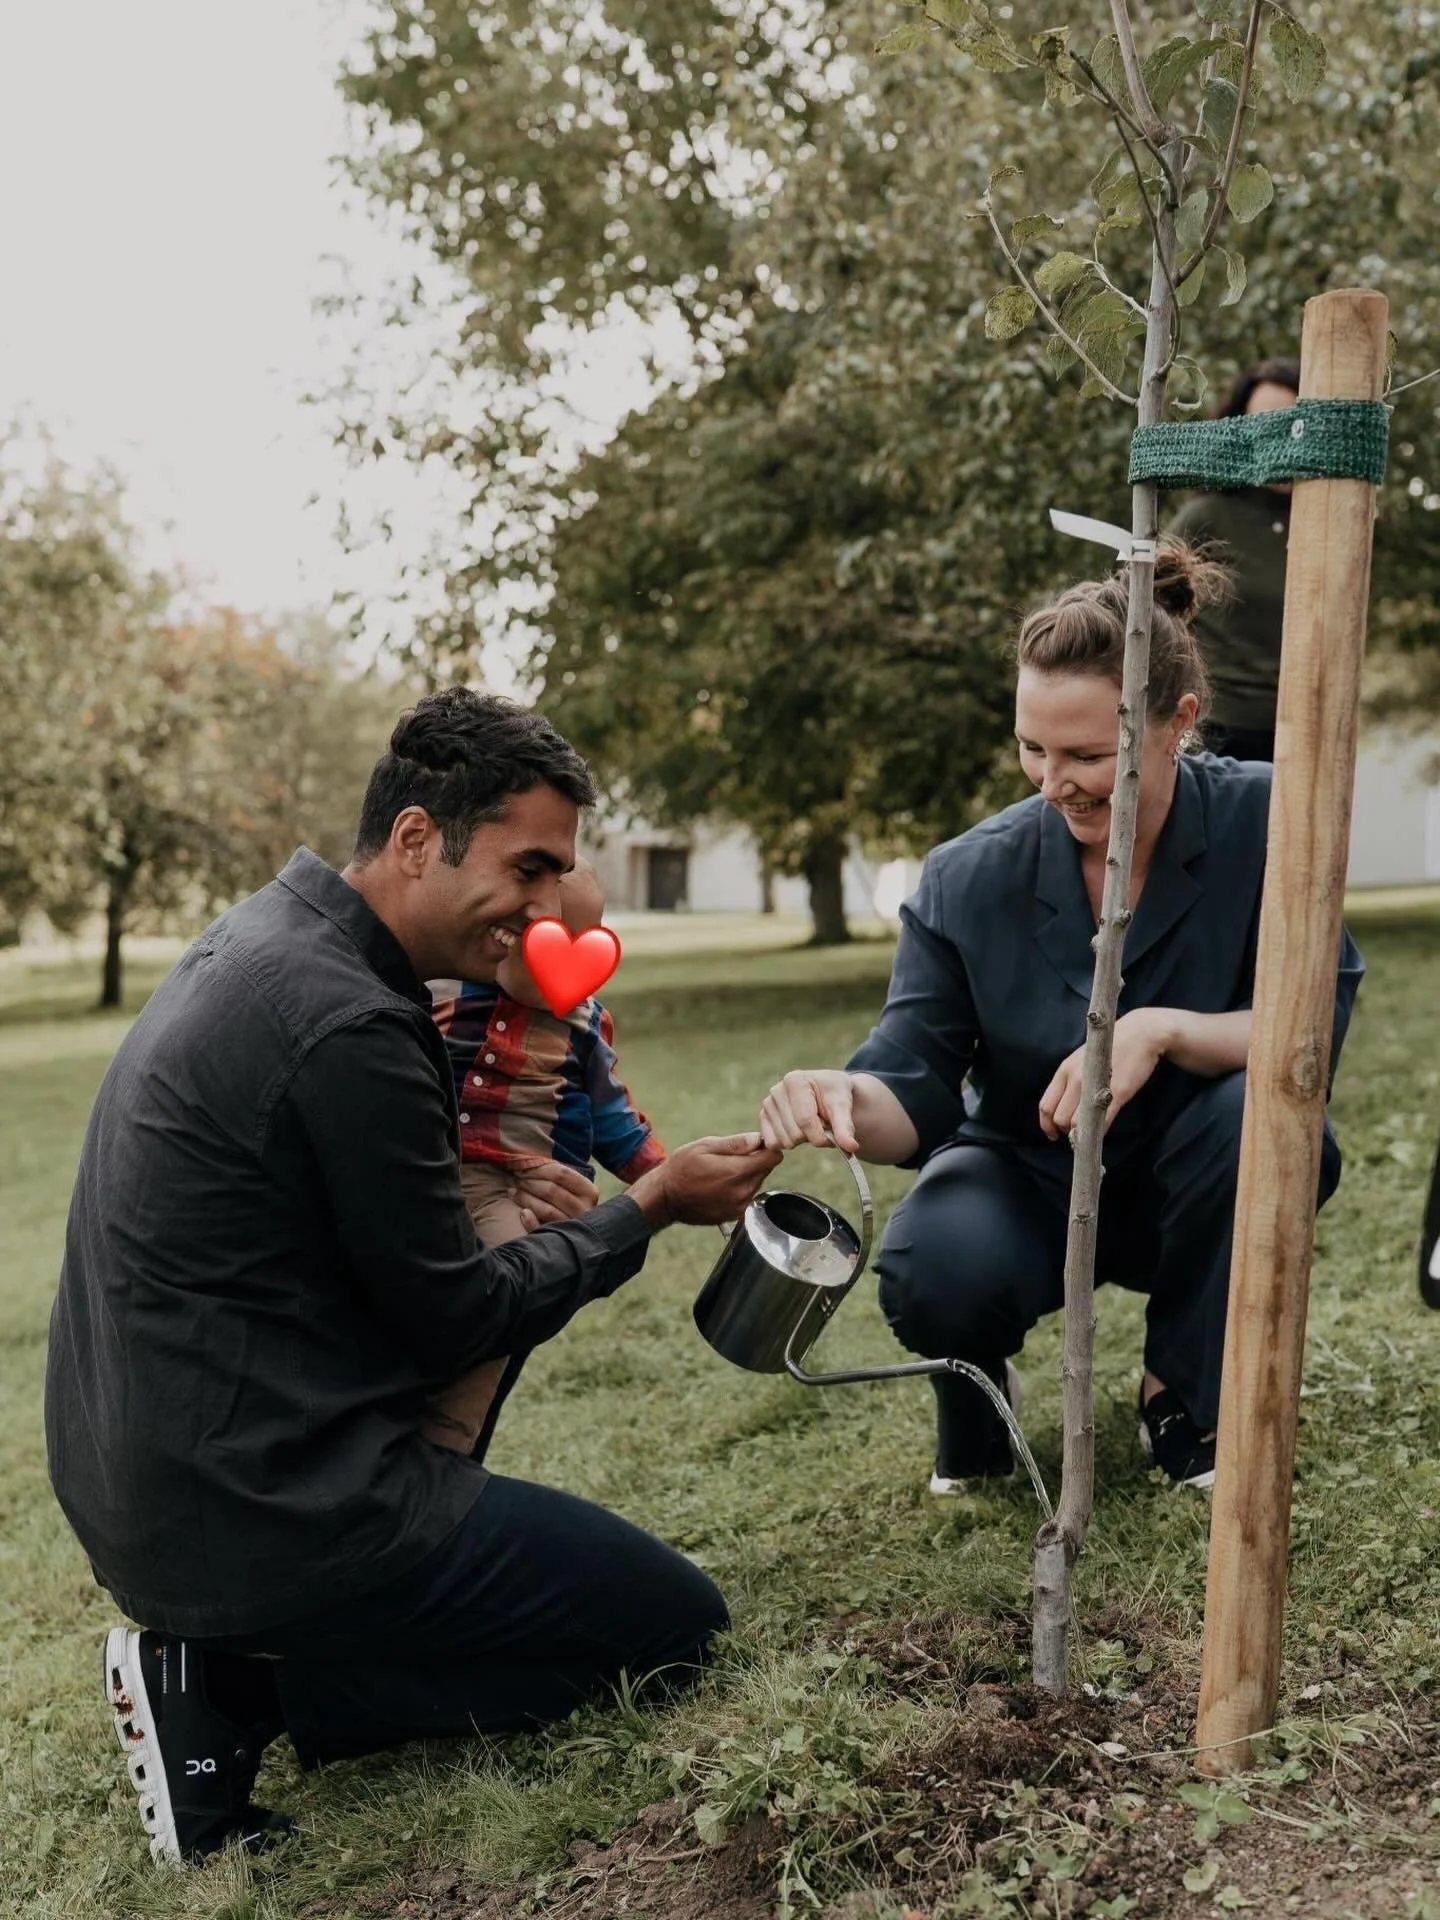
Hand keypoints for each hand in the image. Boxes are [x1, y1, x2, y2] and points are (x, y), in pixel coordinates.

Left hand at [509, 1160, 600, 1228]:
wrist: (581, 1236)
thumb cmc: (569, 1202)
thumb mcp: (571, 1187)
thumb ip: (557, 1175)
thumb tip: (529, 1158)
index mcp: (589, 1191)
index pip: (561, 1173)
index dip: (538, 1167)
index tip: (520, 1164)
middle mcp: (585, 1209)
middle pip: (551, 1190)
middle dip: (528, 1181)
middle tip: (513, 1177)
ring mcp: (573, 1227)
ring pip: (546, 1209)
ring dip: (525, 1198)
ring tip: (512, 1191)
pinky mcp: (561, 1241)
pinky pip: (542, 1230)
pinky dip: (530, 1221)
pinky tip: (522, 1213)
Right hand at [629, 1133, 782, 1230]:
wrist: (666, 1197)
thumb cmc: (682, 1167)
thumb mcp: (705, 1146)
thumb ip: (735, 1143)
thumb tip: (759, 1139)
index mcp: (738, 1172)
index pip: (773, 1158)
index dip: (767, 1147)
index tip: (756, 1144)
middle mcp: (743, 1192)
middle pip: (765, 1170)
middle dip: (755, 1160)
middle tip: (731, 1157)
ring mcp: (739, 1206)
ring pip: (756, 1183)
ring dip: (747, 1175)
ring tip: (722, 1172)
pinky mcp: (734, 1215)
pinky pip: (747, 1196)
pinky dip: (740, 1188)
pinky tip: (720, 1185)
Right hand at [759, 1069, 858, 1154]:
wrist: (828, 1093)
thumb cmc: (836, 1095)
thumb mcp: (844, 1106)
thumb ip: (845, 1127)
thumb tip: (851, 1147)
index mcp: (795, 1080)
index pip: (805, 1121)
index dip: (822, 1136)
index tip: (833, 1135)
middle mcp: (777, 1090)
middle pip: (794, 1134)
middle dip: (813, 1137)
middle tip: (823, 1125)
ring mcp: (768, 1104)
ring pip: (783, 1141)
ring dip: (802, 1140)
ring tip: (812, 1125)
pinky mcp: (763, 1117)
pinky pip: (772, 1143)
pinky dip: (788, 1143)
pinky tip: (798, 1130)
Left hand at [1038, 1008, 1172, 1140]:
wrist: (1140, 1034)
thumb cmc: (1111, 1048)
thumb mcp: (1082, 1060)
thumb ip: (1070, 1081)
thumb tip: (1063, 1106)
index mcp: (1065, 1070)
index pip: (1045, 1105)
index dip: (1047, 1125)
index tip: (1053, 1134)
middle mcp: (1076, 1078)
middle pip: (1059, 1118)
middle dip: (1066, 1130)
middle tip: (1077, 1132)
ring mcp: (1095, 1086)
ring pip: (1077, 1123)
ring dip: (1082, 1133)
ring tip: (1090, 1130)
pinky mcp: (1117, 1093)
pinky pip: (1102, 1122)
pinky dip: (1100, 1131)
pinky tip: (1102, 1130)